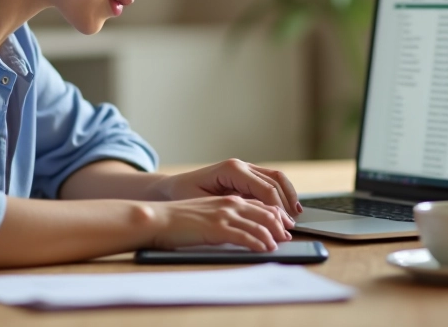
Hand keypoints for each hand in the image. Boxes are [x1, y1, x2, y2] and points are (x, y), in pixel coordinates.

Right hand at [146, 196, 292, 251]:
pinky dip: (259, 243)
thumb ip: (224, 215)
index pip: (260, 203)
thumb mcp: (206, 211)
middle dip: (280, 225)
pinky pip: (245, 236)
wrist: (158, 218)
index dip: (276, 214)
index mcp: (227, 198)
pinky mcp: (217, 228)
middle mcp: (229, 203)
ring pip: (259, 224)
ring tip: (280, 244)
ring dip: (273, 235)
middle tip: (288, 236)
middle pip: (265, 212)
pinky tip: (264, 249)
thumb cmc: (179, 219)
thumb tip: (240, 226)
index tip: (283, 225)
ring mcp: (224, 215)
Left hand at [158, 158, 301, 218]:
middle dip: (286, 202)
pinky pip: (269, 182)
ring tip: (296, 215)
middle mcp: (241, 165)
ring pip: (276, 178)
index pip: (263, 187)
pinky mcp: (246, 176)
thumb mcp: (202, 202)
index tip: (283, 224)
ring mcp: (244, 168)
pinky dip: (281, 194)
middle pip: (274, 181)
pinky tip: (286, 208)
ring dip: (288, 195)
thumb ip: (228, 207)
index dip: (276, 207)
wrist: (172, 188)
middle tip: (292, 223)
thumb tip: (252, 215)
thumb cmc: (183, 195)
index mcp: (232, 169)